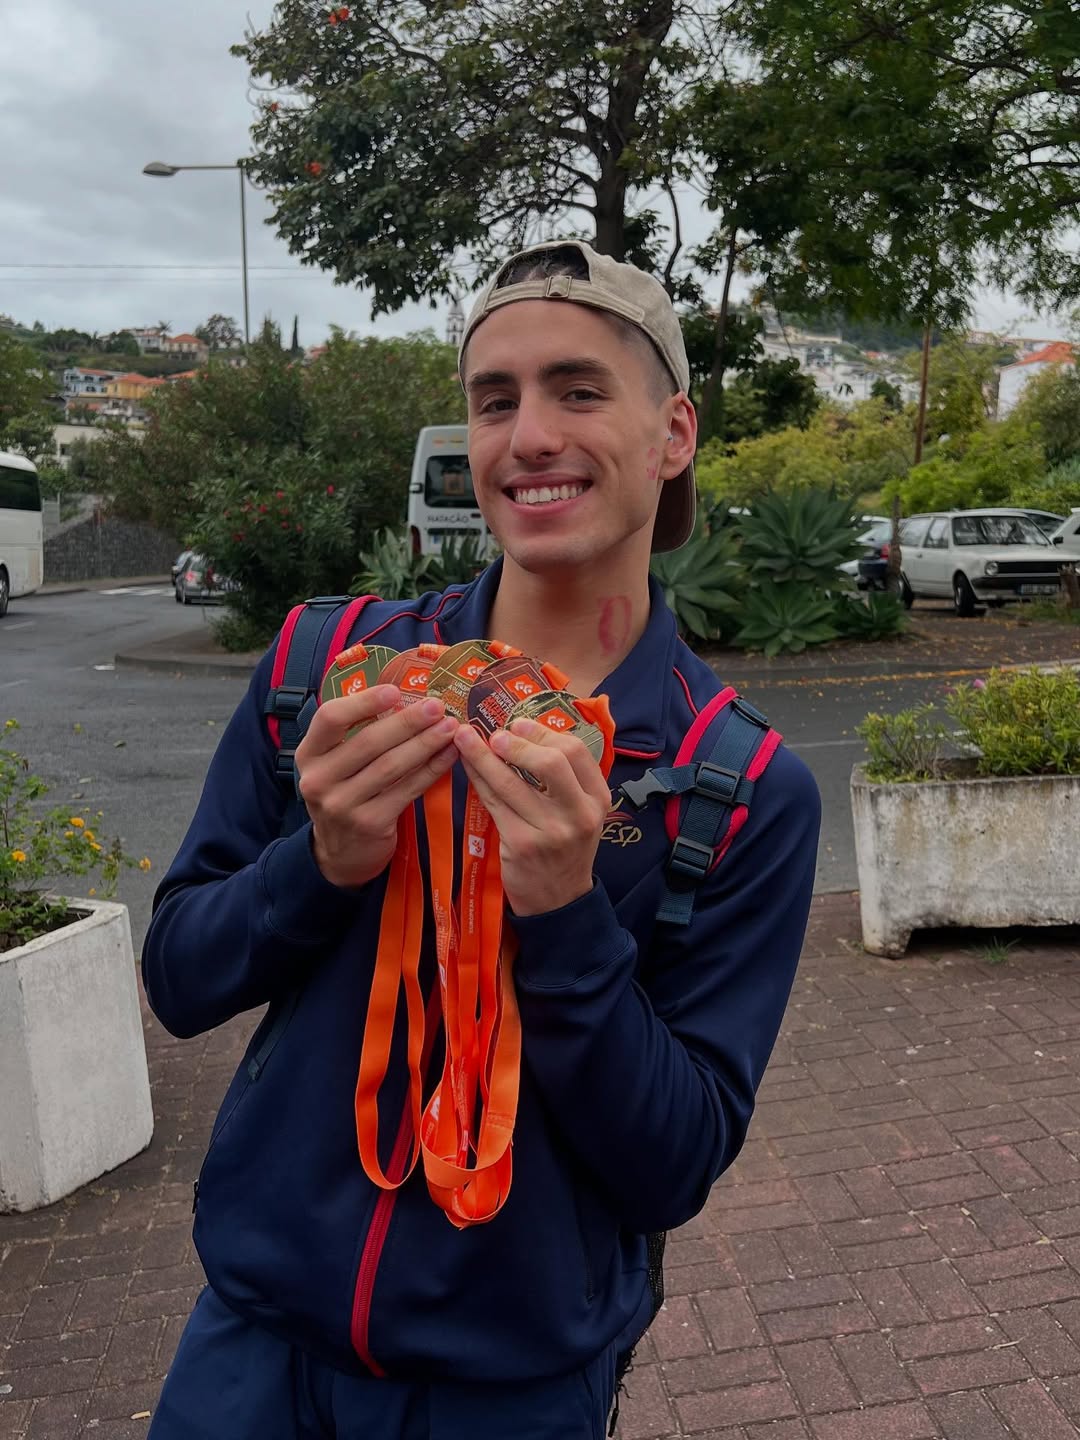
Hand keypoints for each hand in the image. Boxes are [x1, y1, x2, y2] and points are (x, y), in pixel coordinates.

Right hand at [295, 686, 459, 889]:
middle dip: (407, 722)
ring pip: (391, 766)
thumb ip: (356, 736)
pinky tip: (449, 755)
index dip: (363, 702)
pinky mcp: (370, 823)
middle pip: (368, 742)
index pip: (329, 718)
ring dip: (425, 744)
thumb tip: (404, 699)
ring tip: (450, 727)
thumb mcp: (335, 765)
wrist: (339, 854)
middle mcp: (319, 779)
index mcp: (309, 754)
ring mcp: (343, 804)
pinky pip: (407, 790)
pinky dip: (431, 770)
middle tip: (437, 706)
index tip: (394, 690)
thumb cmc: (344, 794)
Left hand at [452, 719, 610, 916]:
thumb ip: (565, 779)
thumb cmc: (564, 849)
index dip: (544, 733)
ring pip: (511, 782)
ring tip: (465, 737)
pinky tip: (466, 765)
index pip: (577, 751)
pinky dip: (477, 779)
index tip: (520, 725)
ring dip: (483, 755)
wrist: (558, 901)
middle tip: (496, 735)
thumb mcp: (580, 813)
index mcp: (597, 799)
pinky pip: (493, 802)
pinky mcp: (521, 844)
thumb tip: (525, 733)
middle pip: (551, 762)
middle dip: (519, 742)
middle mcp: (579, 814)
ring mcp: (550, 831)